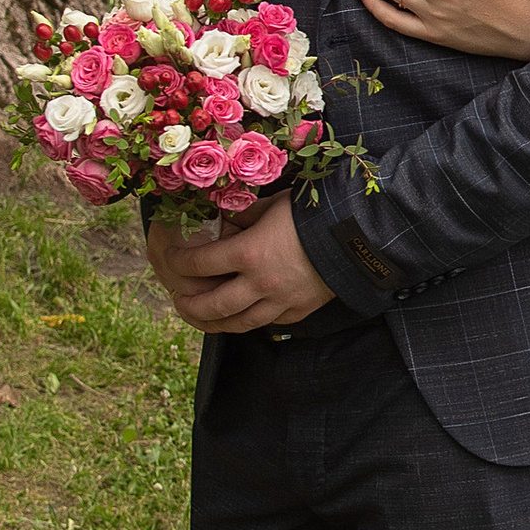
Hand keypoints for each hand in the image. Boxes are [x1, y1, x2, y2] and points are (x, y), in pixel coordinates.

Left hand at [146, 193, 332, 335]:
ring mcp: (279, 302)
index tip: (171, 259)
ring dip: (213, 324)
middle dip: (189, 305)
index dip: (179, 262)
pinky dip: (248, 322)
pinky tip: (240, 316)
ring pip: (237, 324)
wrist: (358, 236)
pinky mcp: (298, 311)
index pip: (200, 264)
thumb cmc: (313, 214)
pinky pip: (267, 324)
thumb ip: (244, 215)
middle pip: (212, 306)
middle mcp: (259, 284)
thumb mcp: (272, 205)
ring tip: (201, 318)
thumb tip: (225, 220)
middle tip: (178, 299)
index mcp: (248, 253)